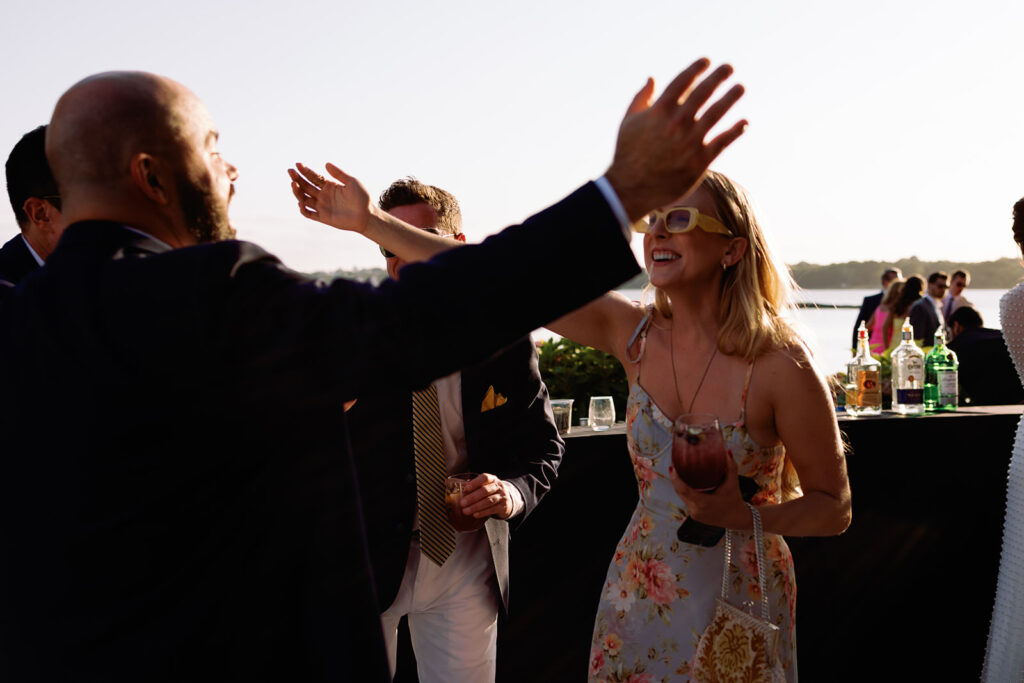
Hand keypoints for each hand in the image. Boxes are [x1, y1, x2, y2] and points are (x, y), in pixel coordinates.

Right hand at [288, 162, 373, 233]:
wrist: (367, 216)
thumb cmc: (362, 198)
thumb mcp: (352, 182)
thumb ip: (339, 174)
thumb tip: (326, 164)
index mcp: (329, 186)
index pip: (313, 177)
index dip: (305, 171)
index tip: (298, 164)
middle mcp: (323, 195)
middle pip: (306, 186)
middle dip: (297, 179)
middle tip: (290, 171)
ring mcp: (322, 206)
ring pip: (304, 199)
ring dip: (297, 192)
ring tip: (293, 184)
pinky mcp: (323, 217)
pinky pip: (309, 214)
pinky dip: (303, 209)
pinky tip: (301, 202)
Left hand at [460, 473, 513, 519]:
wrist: (508, 500)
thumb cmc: (491, 492)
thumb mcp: (485, 486)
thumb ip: (473, 486)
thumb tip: (456, 486)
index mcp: (492, 479)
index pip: (484, 478)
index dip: (475, 483)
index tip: (465, 489)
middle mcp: (498, 486)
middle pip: (485, 491)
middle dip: (472, 497)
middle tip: (462, 503)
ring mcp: (502, 496)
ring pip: (488, 501)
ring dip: (476, 506)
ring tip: (465, 511)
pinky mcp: (503, 507)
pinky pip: (492, 509)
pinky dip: (483, 512)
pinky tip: (475, 515)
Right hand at [605, 58, 746, 220]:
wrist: (630, 189)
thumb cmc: (628, 153)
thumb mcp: (628, 122)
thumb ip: (641, 98)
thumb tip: (652, 78)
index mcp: (659, 111)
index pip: (682, 81)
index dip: (696, 68)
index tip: (707, 61)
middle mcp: (676, 123)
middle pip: (703, 93)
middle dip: (718, 77)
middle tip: (729, 67)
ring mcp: (689, 142)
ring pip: (716, 113)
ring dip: (730, 98)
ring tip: (740, 88)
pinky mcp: (699, 161)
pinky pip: (722, 141)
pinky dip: (735, 130)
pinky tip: (744, 122)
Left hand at [669, 453, 748, 528]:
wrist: (737, 519)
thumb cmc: (734, 500)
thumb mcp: (733, 483)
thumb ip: (730, 467)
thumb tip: (728, 451)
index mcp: (703, 503)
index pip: (683, 490)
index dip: (675, 479)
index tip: (672, 467)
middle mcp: (696, 510)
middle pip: (680, 492)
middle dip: (675, 479)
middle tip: (674, 465)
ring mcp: (694, 514)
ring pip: (682, 497)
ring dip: (679, 486)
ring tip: (677, 471)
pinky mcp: (694, 516)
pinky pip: (686, 501)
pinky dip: (685, 492)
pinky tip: (684, 483)